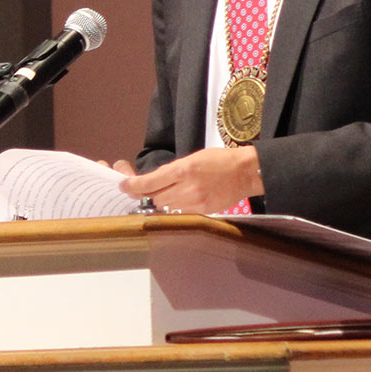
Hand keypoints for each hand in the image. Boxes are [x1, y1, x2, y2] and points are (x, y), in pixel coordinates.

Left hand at [118, 147, 260, 212]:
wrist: (246, 172)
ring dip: (162, 202)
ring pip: (166, 207)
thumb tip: (154, 181)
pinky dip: (176, 208)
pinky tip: (182, 200)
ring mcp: (195, 201)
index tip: (124, 186)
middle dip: (149, 194)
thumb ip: (173, 171)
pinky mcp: (202, 211)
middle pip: (155, 198)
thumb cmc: (220, 160)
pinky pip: (180, 213)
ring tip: (170, 193)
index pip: (150, 182)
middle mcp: (187, 187)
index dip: (134, 185)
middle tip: (148, 189)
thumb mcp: (193, 158)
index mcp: (183, 169)